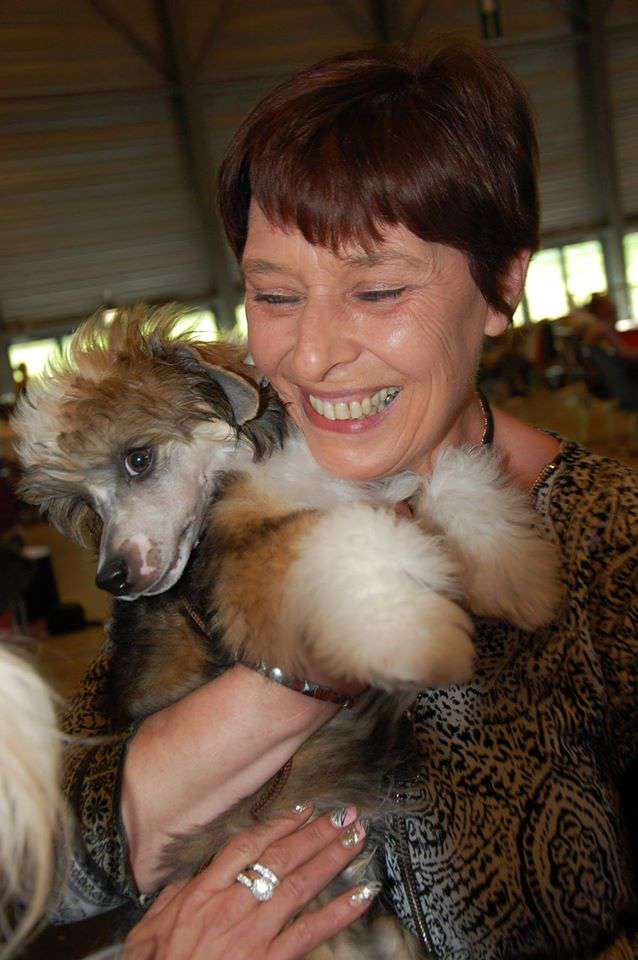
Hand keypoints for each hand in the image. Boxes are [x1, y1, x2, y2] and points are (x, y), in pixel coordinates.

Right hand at [123, 804, 377, 959]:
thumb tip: (193, 871)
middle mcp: (233, 905)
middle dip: (316, 831)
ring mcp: (254, 933)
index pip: (248, 844)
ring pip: (301, 885)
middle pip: (282, 857)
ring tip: (357, 837)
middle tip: (345, 812)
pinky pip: (311, 932)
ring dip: (333, 857)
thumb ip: (175, 894)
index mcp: (204, 891)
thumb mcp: (151, 926)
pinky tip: (363, 894)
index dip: (279, 823)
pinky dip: (341, 911)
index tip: (303, 809)